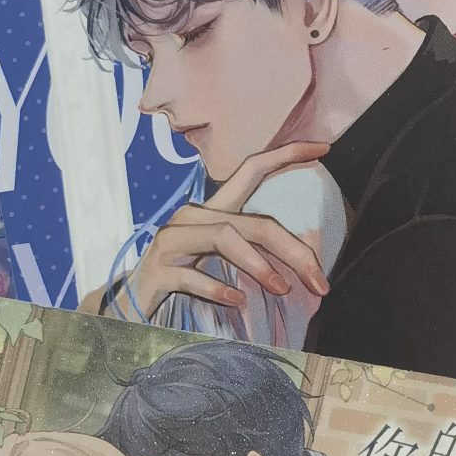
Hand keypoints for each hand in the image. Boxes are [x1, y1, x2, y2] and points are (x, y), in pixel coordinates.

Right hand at [105, 141, 330, 321]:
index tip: (324, 147)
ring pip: (225, 237)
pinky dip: (218, 288)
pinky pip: (192, 275)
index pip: (252, 169)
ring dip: (259, 265)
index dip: (287, 154)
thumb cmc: (184, 282)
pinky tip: (238, 301)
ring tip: (282, 290)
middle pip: (253, 222)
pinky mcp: (158, 269)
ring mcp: (171, 240)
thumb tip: (305, 263)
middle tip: (320, 283)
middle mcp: (192, 217)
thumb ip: (252, 252)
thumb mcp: (220, 261)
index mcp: (212, 211)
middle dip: (294, 251)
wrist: (131, 308)